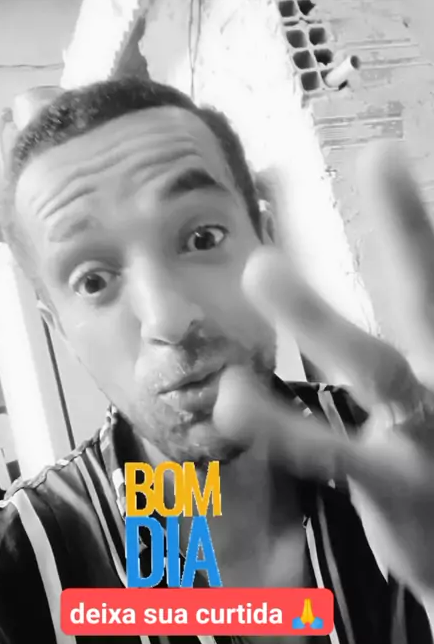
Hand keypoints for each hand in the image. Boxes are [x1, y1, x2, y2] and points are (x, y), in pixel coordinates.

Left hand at [214, 143, 433, 599]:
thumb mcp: (430, 399)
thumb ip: (409, 349)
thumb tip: (370, 323)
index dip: (419, 220)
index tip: (392, 156)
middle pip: (431, 295)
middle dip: (413, 228)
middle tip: (383, 158)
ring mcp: (426, 436)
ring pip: (376, 365)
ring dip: (320, 315)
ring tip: (262, 266)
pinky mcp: (395, 487)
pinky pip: (328, 451)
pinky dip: (279, 425)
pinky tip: (230, 398)